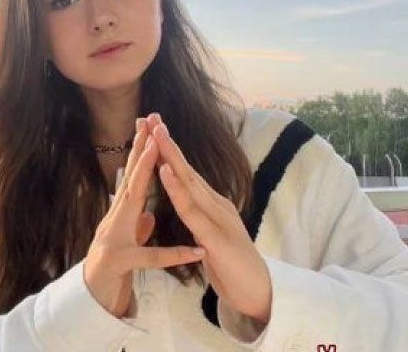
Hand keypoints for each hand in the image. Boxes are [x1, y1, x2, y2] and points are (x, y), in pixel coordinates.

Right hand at [83, 115, 206, 317]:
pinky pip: (146, 257)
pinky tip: (194, 250)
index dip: (143, 153)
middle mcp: (113, 220)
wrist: (91, 301)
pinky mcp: (118, 262)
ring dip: (145, 183)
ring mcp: (112, 239)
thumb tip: (145, 210)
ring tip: (164, 163)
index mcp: (121, 215)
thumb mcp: (126, 244)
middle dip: (141, 154)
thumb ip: (135, 226)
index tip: (152, 128)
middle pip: (130, 182)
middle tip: (152, 127)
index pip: (134, 178)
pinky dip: (170, 254)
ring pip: (130, 206)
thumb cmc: (110, 271)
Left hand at [151, 115, 272, 324]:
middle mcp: (215, 204)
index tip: (151, 128)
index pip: (185, 173)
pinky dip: (177, 188)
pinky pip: (192, 209)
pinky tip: (166, 171)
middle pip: (187, 169)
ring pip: (189, 182)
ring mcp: (217, 217)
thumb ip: (198, 217)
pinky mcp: (216, 236)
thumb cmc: (230, 265)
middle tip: (151, 115)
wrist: (256, 292)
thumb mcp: (208, 236)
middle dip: (168, 142)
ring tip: (157, 133)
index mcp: (210, 204)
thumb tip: (186, 199)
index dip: (168, 151)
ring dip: (172, 156)